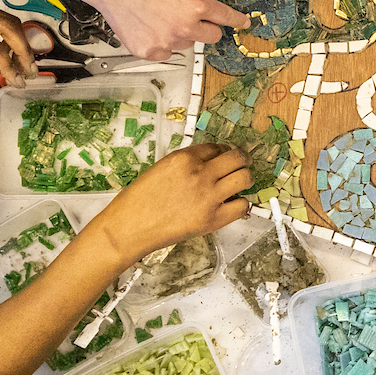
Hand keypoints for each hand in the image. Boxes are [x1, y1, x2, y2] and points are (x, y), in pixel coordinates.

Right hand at [74, 0, 248, 59]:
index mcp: (197, 5)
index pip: (226, 17)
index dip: (237, 21)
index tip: (243, 24)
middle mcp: (185, 27)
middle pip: (211, 36)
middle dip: (206, 26)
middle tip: (189, 16)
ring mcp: (167, 42)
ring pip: (187, 43)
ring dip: (180, 33)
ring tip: (159, 15)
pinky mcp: (150, 52)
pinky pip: (166, 52)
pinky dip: (161, 42)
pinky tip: (148, 25)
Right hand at [94, 142, 253, 260]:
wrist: (130, 227)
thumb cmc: (138, 200)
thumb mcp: (161, 168)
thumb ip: (185, 164)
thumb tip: (207, 163)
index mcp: (184, 158)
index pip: (216, 147)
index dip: (223, 151)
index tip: (225, 156)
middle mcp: (200, 173)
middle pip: (237, 158)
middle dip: (242, 159)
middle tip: (242, 164)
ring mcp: (209, 196)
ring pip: (244, 178)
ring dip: (245, 179)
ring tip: (240, 183)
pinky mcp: (213, 219)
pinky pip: (242, 206)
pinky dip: (241, 204)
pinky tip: (233, 205)